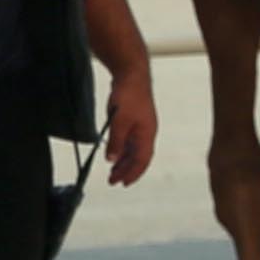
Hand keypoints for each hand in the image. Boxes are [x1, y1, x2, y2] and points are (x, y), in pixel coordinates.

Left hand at [102, 69, 156, 186]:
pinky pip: (128, 140)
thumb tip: (111, 160)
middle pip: (138, 157)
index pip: (142, 160)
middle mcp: (146, 132)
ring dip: (123, 161)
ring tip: (112, 171)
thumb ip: (116, 141)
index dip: (134, 173)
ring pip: (132, 149)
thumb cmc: (130, 96)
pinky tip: (113, 152)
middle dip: (126, 170)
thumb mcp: (119, 121)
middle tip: (113, 181)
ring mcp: (140, 126)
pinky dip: (121, 149)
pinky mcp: (132, 120)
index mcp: (147, 134)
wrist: (132, 75)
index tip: (123, 184)